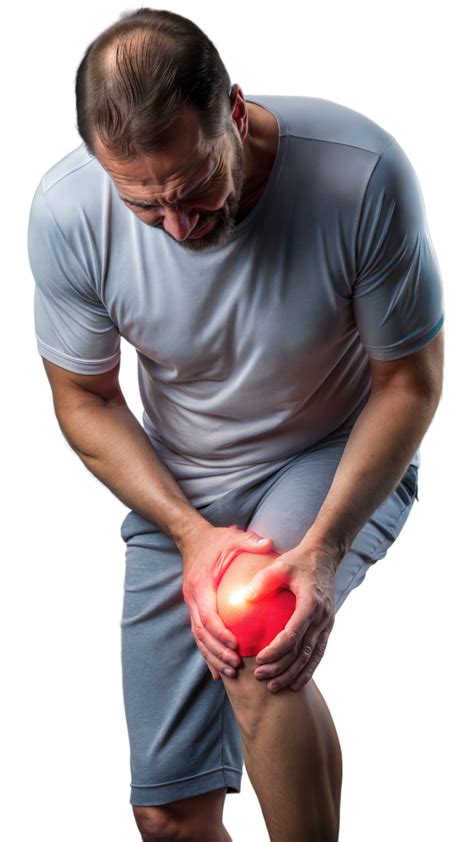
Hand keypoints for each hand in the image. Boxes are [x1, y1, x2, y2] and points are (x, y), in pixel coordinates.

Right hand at [180, 522, 273, 680]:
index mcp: (201, 585)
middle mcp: (193, 598)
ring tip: (230, 672)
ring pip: (198, 638)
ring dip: (212, 657)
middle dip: (216, 652)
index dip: (220, 633)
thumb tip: (269, 543)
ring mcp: (191, 605)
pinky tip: (218, 671)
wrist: (192, 539)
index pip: (208, 615)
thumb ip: (250, 541)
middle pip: (201, 633)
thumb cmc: (216, 541)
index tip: (235, 646)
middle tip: (235, 666)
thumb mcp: (233, 537)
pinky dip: (208, 653)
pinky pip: (200, 635)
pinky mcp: (195, 609)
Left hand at [242, 544, 336, 691]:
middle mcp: (322, 617)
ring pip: (311, 658)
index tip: (258, 660)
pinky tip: (295, 683)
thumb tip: (244, 598)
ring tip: (273, 687)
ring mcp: (326, 624)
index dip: (275, 650)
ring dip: (292, 674)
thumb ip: (263, 580)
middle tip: (259, 677)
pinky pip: (318, 654)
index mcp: (310, 603)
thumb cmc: (298, 561)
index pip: (293, 634)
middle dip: (280, 668)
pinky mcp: (326, 628)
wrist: (323, 557)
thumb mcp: (280, 565)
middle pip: (301, 651)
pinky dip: (307, 671)